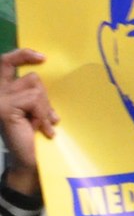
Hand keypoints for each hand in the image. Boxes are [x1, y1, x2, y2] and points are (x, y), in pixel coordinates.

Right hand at [0, 49, 53, 194]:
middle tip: (48, 116)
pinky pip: (33, 100)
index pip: (5, 63)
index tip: (42, 57)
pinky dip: (42, 114)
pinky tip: (41, 129)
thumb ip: (33, 93)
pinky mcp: (4, 108)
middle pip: (30, 78)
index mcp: (3, 90)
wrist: (30, 160)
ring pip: (35, 89)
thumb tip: (43, 73)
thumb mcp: (34, 108)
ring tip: (43, 125)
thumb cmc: (33, 135)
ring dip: (45, 108)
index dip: (22, 55)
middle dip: (44, 97)